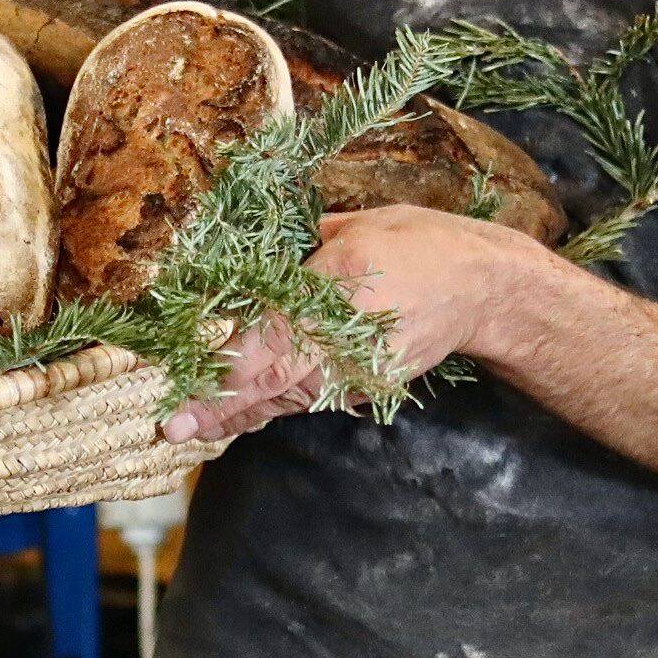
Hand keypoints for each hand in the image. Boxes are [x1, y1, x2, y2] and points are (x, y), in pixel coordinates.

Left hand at [160, 206, 546, 445]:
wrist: (484, 289)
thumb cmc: (417, 245)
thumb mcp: (353, 230)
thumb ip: (299, 253)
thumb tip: (249, 265)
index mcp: (334, 293)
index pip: (266, 346)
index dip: (222, 376)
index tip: (182, 404)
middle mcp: (342, 344)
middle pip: (269, 385)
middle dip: (219, 408)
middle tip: (173, 427)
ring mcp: (356, 374)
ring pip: (285, 400)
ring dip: (238, 413)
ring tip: (194, 426)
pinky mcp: (366, 389)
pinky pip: (308, 399)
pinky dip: (271, 406)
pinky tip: (237, 414)